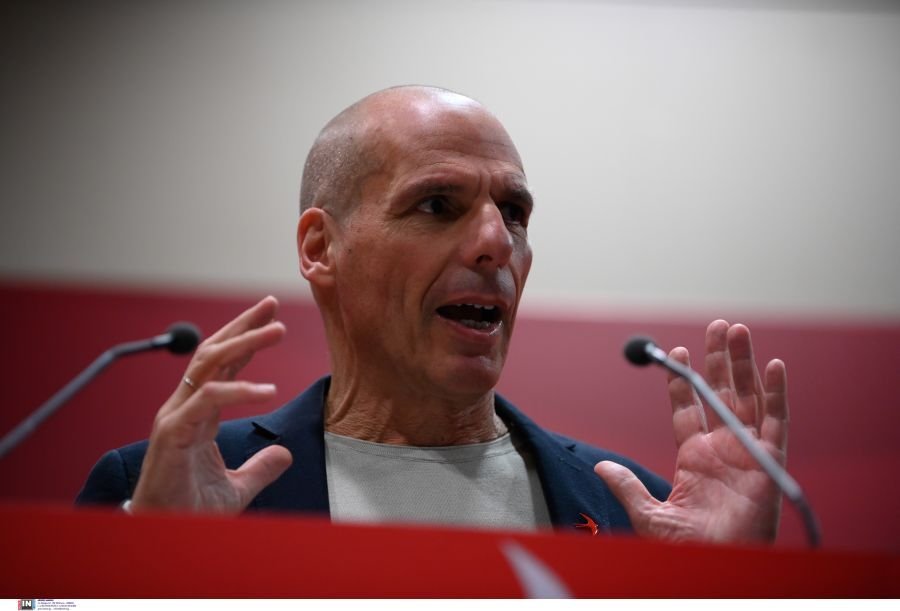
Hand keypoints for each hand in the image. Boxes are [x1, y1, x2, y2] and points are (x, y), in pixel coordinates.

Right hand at [131, 296, 291, 512]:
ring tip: (277, 331)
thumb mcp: (237, 486)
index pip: (222, 364)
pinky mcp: (173, 433)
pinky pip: (207, 401)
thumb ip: (260, 468)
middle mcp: (185, 406)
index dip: (245, 337)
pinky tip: (268, 389)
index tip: (270, 316)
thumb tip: (284, 454)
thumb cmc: (191, 509)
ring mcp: (177, 417)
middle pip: (214, 352)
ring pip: (209, 366)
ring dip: (244, 343)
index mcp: (199, 412)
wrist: (163, 534)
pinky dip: (238, 391)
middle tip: (271, 305)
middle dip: (243, 325)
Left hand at [595, 320, 787, 542]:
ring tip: (738, 330)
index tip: (675, 350)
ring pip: (747, 397)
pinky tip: (773, 364)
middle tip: (718, 326)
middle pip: (721, 393)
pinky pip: (777, 421)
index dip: (682, 380)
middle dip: (719, 359)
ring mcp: (747, 452)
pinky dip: (777, 393)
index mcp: (694, 457)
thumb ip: (627, 487)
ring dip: (744, 364)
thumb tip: (600, 466)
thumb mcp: (650, 516)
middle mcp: (722, 448)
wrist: (719, 565)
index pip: (688, 408)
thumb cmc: (689, 548)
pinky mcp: (769, 461)